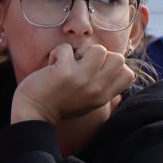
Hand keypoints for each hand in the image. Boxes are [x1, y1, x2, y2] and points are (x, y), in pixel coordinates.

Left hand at [10, 44, 133, 126]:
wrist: (34, 115)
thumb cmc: (60, 105)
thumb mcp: (89, 102)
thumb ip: (102, 88)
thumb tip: (115, 68)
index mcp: (104, 96)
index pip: (128, 74)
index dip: (114, 65)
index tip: (98, 69)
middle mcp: (97, 88)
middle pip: (118, 58)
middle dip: (101, 55)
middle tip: (84, 64)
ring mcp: (82, 79)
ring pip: (98, 49)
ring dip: (82, 50)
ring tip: (70, 62)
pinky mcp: (64, 72)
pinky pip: (67, 48)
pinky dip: (58, 52)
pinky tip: (53, 64)